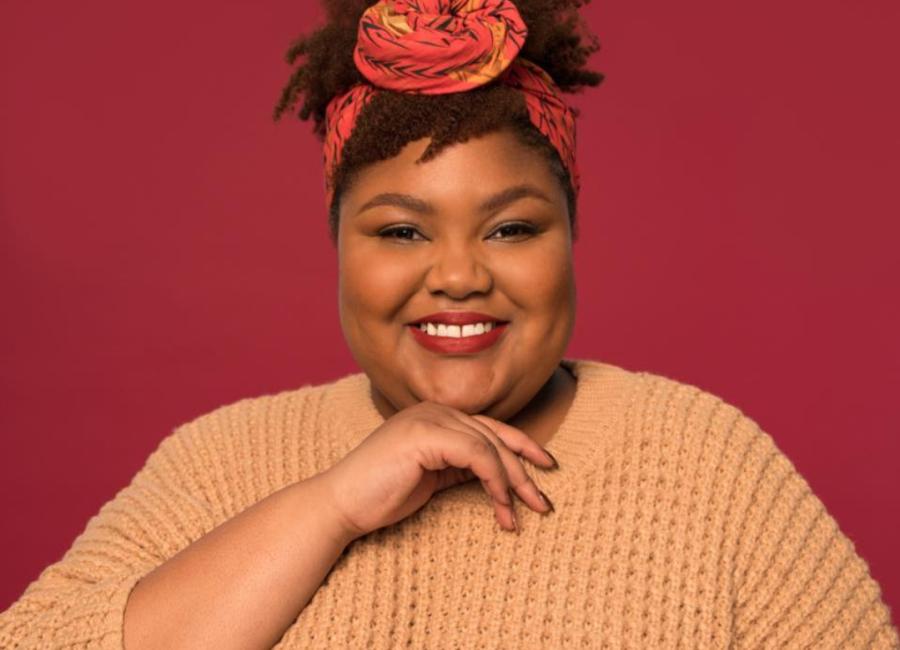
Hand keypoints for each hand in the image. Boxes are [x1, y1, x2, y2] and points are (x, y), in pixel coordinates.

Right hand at [318, 400, 556, 539]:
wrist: (342, 504)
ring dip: (512, 483)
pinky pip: (477, 455)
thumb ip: (461, 466)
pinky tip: (501, 506)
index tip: (546, 468)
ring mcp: (429, 419)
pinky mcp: (425, 434)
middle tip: (543, 503)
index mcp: (435, 415)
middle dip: (524, 470)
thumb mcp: (432, 477)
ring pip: (490, 446)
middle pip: (495, 436)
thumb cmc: (382, 495)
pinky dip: (495, 481)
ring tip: (525, 513)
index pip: (489, 427)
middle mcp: (434, 410)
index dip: (522, 446)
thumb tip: (498, 474)